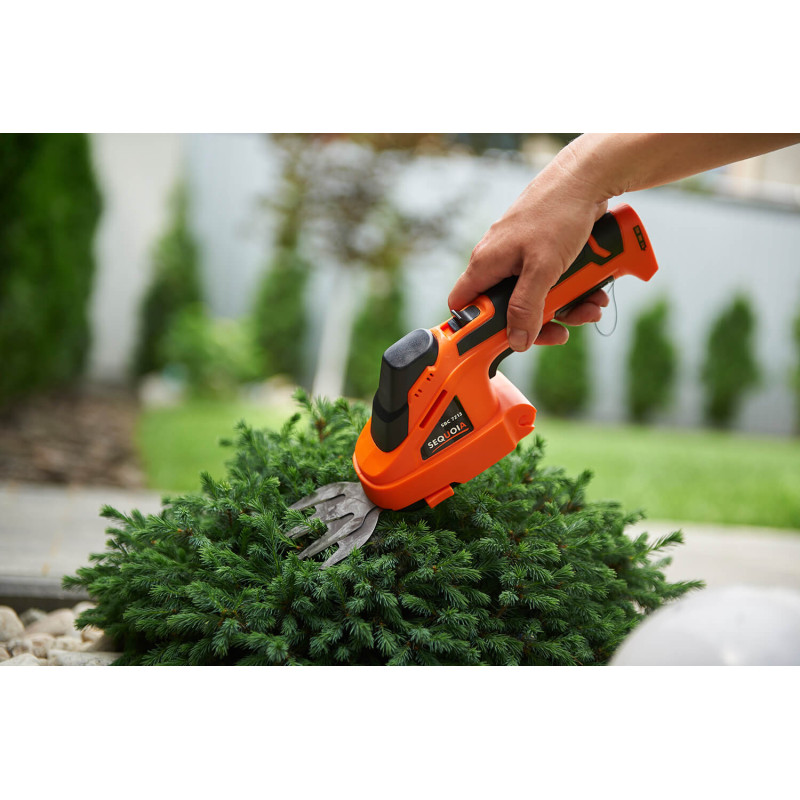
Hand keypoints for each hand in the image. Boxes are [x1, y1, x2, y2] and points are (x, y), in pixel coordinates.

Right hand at [448, 148, 611, 349]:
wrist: (588, 177)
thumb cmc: (559, 213)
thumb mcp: (543, 268)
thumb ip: (526, 307)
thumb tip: (516, 342)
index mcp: (486, 264)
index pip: (463, 305)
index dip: (475, 328)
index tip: (499, 344)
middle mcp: (498, 262)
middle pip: (507, 309)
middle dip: (538, 322)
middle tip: (560, 331)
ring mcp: (520, 257)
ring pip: (535, 297)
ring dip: (565, 308)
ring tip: (590, 307)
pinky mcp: (542, 252)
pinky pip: (552, 283)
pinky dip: (573, 290)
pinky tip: (594, 291)